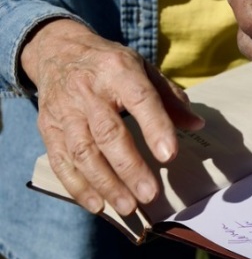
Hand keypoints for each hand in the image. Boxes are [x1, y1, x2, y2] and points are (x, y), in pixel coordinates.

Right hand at [21, 18, 204, 215]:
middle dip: (130, 167)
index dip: (155, 127)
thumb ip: (170, 98)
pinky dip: (77, 186)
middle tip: (150, 195)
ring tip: (128, 206)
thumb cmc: (111, 66)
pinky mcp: (48, 128)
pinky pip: (60, 160)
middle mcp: (88, 91)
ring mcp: (65, 111)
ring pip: (83, 151)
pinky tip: (97, 205)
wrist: (57, 52)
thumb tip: (196, 124)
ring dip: (105, 183)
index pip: (140, 99)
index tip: (170, 156)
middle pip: (108, 133)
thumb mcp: (143, 69)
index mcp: (119, 71)